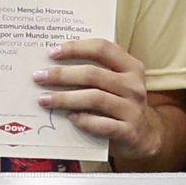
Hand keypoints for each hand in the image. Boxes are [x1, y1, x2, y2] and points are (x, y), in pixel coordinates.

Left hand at [35, 36, 151, 147]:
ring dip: (65, 98)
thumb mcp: (116, 83)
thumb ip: (95, 73)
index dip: (76, 48)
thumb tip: (54, 65)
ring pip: (94, 98)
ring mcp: (133, 109)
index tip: (51, 53)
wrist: (146, 136)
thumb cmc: (121, 104)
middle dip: (62, 74)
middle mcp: (134, 86)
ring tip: (44, 99)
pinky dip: (84, 120)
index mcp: (131, 67)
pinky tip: (70, 118)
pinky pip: (102, 124)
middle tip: (39, 77)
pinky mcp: (129, 131)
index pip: (102, 49)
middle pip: (93, 74)